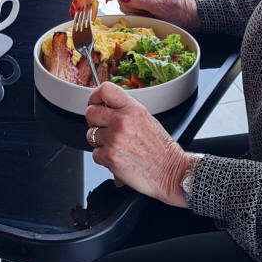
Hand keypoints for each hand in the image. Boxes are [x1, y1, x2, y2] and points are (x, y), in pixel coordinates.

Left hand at [85, 82, 189, 205]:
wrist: (171, 172)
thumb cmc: (161, 150)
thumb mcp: (146, 119)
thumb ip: (125, 111)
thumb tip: (105, 107)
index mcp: (132, 109)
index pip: (105, 90)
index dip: (95, 97)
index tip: (95, 103)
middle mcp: (122, 120)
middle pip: (90, 112)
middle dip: (94, 122)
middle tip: (104, 129)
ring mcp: (114, 138)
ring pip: (90, 135)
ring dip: (100, 142)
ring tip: (116, 147)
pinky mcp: (109, 156)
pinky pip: (95, 154)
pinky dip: (104, 159)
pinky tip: (118, 158)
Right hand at [109, 0, 197, 28]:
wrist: (189, 16)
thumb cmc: (179, 10)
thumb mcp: (161, 7)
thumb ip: (142, 0)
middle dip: (126, 1)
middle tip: (138, 10)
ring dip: (131, 8)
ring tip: (145, 13)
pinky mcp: (142, 0)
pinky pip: (129, 5)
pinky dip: (134, 12)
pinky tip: (145, 15)